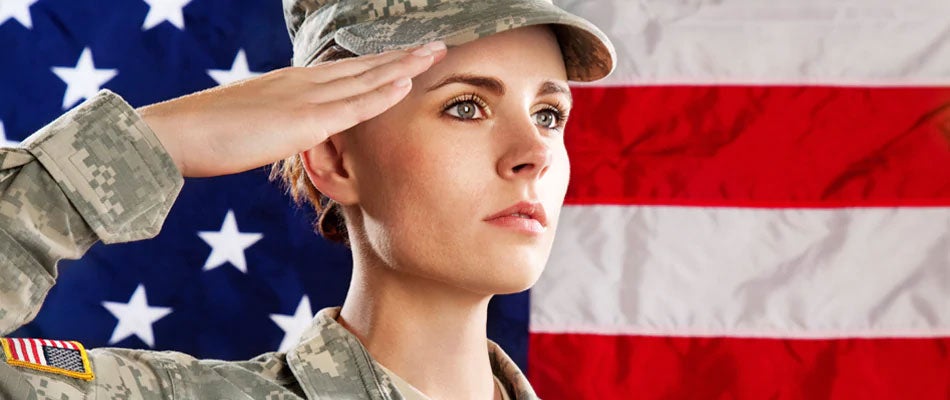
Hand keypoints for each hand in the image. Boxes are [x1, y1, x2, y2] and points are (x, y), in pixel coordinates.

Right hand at [137, 42, 446, 177]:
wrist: (172, 135)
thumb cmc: (202, 136)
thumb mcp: (248, 126)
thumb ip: (274, 125)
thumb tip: (285, 133)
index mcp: (290, 84)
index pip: (345, 71)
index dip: (378, 64)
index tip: (404, 57)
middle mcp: (302, 83)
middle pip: (362, 66)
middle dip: (401, 56)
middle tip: (435, 46)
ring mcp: (304, 97)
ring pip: (365, 77)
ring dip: (404, 65)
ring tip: (436, 53)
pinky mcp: (302, 119)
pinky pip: (352, 105)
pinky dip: (383, 92)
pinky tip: (408, 82)